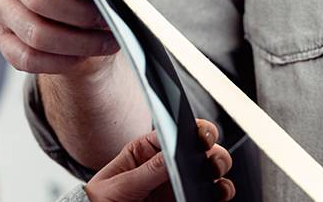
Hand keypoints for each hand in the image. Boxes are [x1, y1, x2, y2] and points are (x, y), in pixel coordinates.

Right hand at [0, 0, 140, 76]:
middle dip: (81, 15)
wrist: (96, 22)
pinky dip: (60, 62)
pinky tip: (80, 55)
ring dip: (77, 43)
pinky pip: (27, 58)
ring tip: (102, 42)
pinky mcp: (4, 39)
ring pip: (35, 34)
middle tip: (107, 21)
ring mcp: (4, 7)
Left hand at [84, 119, 234, 201]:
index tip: (201, 134)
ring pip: (211, 172)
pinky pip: (210, 196)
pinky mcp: (183, 201)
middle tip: (211, 159)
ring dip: (220, 171)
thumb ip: (146, 171)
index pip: (175, 131)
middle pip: (201, 149)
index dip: (193, 128)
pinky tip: (216, 194)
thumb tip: (171, 154)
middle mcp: (167, 165)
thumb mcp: (119, 184)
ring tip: (216, 178)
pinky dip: (219, 194)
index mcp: (148, 150)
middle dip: (213, 150)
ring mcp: (178, 185)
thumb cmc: (102, 201)